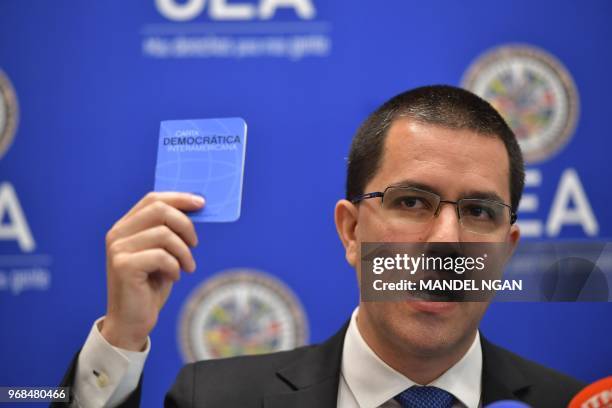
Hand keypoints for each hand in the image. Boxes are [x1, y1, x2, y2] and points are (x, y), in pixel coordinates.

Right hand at [100, 192, 203, 350]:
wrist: (132, 321)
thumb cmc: (150, 286)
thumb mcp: (163, 253)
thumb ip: (170, 231)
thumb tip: (196, 208)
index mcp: (125, 227)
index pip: (152, 199)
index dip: (179, 198)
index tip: (201, 203)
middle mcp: (117, 234)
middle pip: (160, 210)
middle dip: (185, 225)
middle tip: (195, 243)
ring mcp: (118, 249)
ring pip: (165, 234)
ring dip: (184, 252)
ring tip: (187, 267)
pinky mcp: (124, 265)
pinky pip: (162, 256)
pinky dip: (175, 266)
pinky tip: (174, 277)